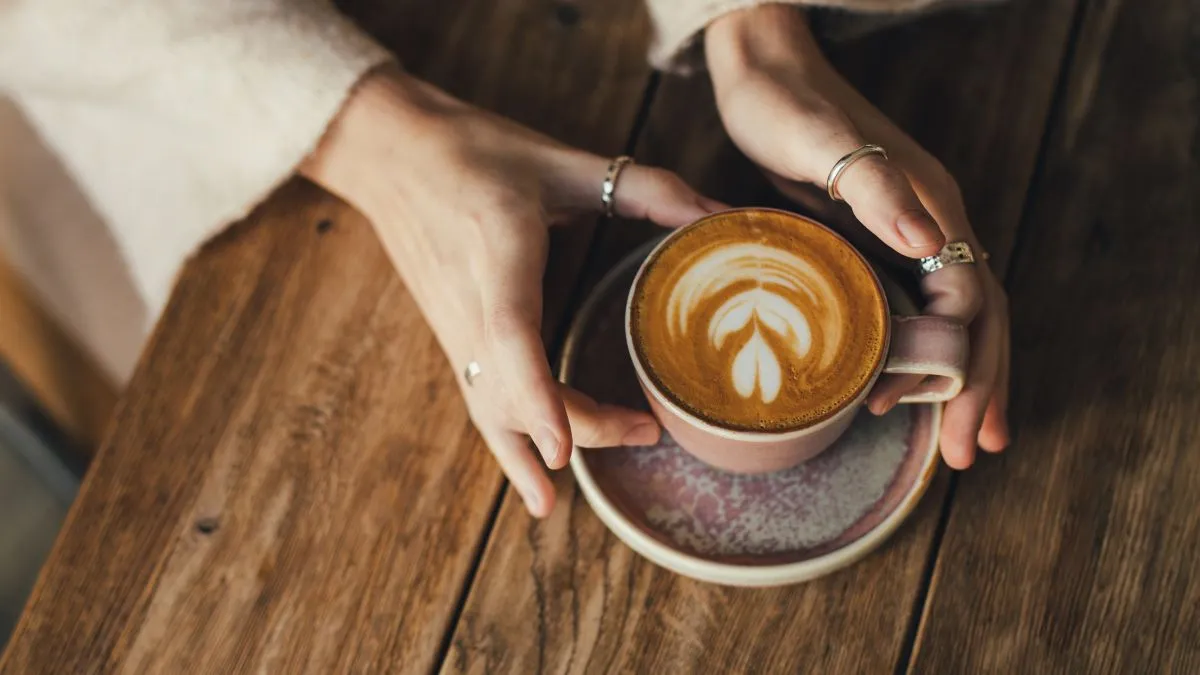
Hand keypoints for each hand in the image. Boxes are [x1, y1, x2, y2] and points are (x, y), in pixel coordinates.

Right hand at [302, 66, 722, 515]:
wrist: (388, 152)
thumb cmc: (472, 150)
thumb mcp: (560, 159)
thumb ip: (646, 188)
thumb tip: (722, 217)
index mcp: (498, 255)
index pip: (512, 339)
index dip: (538, 396)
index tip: (563, 450)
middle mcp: (470, 304)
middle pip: (511, 391)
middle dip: (576, 424)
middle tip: (648, 431)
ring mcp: (454, 326)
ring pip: (491, 406)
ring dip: (532, 449)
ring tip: (556, 501)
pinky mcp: (451, 334)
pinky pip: (480, 399)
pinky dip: (506, 442)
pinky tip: (531, 476)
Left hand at [706, 7, 1009, 467]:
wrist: (764, 74)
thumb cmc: (788, 107)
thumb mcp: (825, 144)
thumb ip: (878, 190)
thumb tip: (932, 245)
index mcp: (931, 207)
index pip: (971, 301)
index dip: (969, 364)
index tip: (956, 419)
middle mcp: (929, 225)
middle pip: (976, 319)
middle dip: (979, 388)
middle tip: (972, 454)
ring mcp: (903, 236)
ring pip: (948, 320)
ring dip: (958, 381)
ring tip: (960, 439)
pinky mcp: (870, 242)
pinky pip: (909, 310)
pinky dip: (916, 355)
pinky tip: (901, 387)